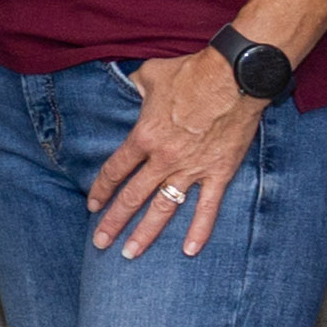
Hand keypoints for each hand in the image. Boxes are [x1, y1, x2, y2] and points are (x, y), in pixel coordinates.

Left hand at [87, 50, 260, 259]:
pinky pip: (208, 207)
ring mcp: (192, 169)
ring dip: (146, 234)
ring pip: (163, 208)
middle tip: (101, 243)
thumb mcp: (151, 74)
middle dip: (114, 222)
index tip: (93, 206)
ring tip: (130, 254)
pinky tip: (190, 251)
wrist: (234, 76)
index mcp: (144, 136)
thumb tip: (130, 84)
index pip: (115, 170)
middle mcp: (164, 159)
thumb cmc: (191, 72)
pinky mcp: (219, 172)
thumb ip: (136, 86)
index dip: (102, 190)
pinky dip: (200, 230)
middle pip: (132, 197)